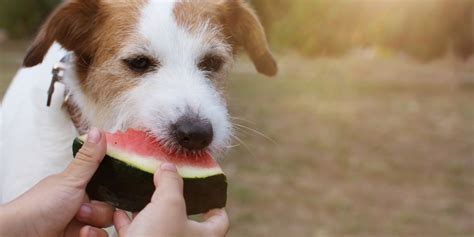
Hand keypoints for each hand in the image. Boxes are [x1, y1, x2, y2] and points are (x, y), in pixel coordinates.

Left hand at [0, 128, 113, 236]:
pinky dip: (92, 236)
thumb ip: (89, 159)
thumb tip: (99, 130)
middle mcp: (81, 206)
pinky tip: (80, 235)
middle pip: (109, 208)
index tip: (111, 190)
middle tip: (81, 211)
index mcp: (79, 188)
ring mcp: (79, 225)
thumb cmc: (40, 206)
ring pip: (106, 225)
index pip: (107, 187)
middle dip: (99, 211)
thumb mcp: (71, 180)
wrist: (22, 235)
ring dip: (95, 225)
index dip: (112, 190)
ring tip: (79, 227)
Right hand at [111, 163, 229, 236]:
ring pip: (158, 226)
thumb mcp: (170, 203)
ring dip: (149, 210)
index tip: (208, 190)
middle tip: (168, 184)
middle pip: (184, 218)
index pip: (220, 219)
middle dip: (174, 201)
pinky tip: (119, 211)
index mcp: (204, 236)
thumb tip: (168, 168)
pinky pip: (136, 234)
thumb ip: (171, 182)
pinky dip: (128, 222)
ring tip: (141, 191)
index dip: (216, 203)